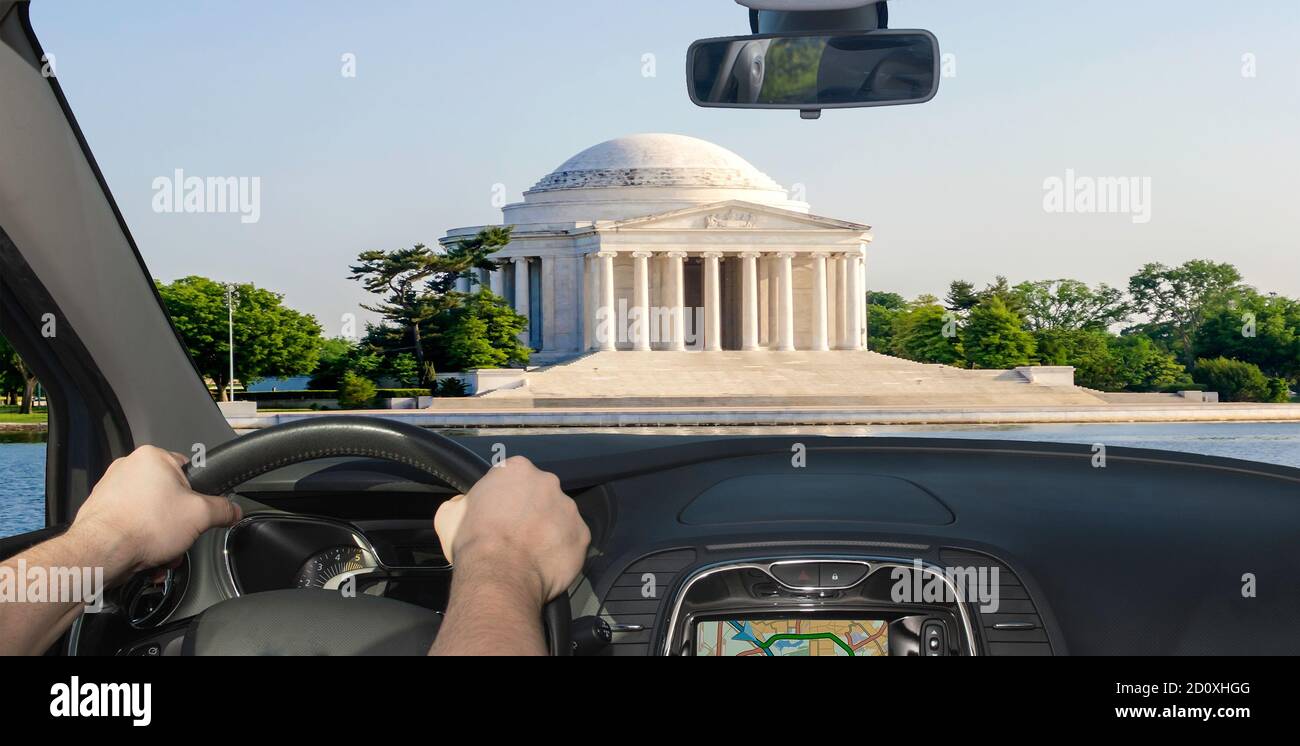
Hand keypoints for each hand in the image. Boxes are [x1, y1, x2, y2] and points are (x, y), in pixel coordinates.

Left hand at [67, 445, 241, 579]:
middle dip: (178, 524)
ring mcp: (111, 489)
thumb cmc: (142, 526)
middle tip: (180, 537)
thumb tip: (233, 510)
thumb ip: (223, 509)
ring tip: (161, 552)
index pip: (189, 471)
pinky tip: (145, 556)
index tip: (198, 513)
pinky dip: (141, 541)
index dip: (198, 496)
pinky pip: (132, 524)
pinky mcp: (101, 511)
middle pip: (170, 497)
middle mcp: (128, 468)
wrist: (101, 553)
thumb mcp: (201, 515)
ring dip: (161, 537)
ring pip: (151, 514)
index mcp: (152, 457)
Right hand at [434, 456, 588, 606]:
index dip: (505, 498)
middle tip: (516, 535)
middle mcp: (548, 482)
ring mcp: (569, 508)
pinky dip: (562, 550)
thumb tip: (462, 504)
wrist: (499, 575)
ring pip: (559, 517)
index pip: (513, 478)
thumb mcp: (449, 516)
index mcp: (516, 469)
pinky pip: (573, 540)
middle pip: (540, 494)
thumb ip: (460, 502)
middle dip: (531, 511)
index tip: (500, 515)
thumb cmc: (473, 543)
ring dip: (548, 530)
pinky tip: (544, 563)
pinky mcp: (582, 534)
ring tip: (530, 553)